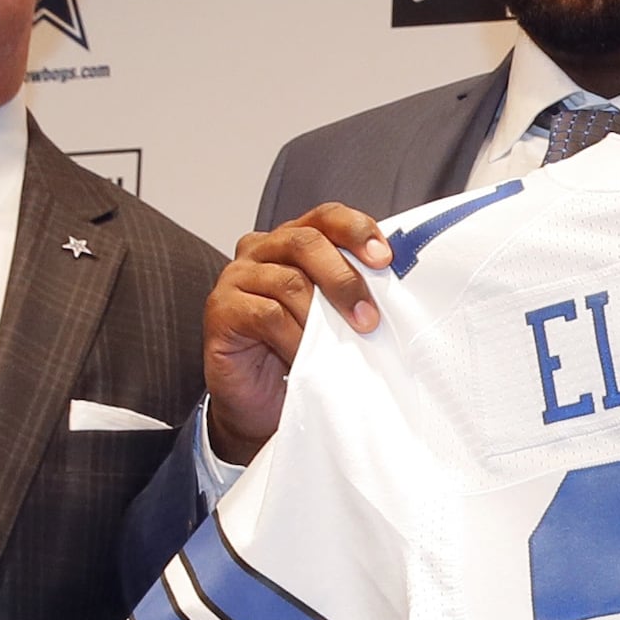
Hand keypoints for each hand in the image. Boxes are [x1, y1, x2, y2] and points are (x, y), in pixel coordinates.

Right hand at [203, 204, 392, 465]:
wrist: (261, 402)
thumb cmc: (302, 352)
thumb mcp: (334, 316)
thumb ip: (353, 290)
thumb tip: (398, 283)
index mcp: (292, 239)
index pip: (326, 217)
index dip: (357, 230)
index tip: (384, 259)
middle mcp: (261, 249)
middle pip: (306, 242)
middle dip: (344, 280)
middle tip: (369, 319)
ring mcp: (237, 277)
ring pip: (289, 281)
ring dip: (322, 317)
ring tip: (340, 346)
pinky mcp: (222, 309)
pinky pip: (267, 315)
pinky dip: (295, 338)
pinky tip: (305, 357)